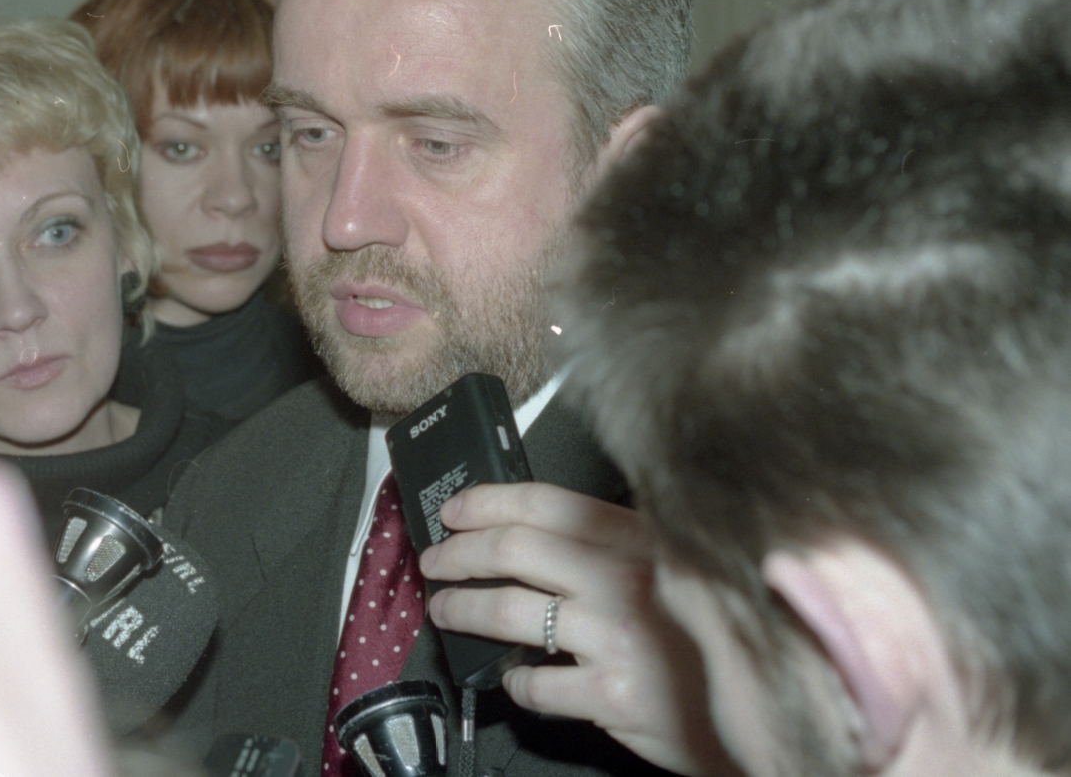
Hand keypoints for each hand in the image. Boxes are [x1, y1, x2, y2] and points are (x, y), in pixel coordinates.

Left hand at [418, 482, 735, 776]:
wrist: (775, 709)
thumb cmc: (716, 640)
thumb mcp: (679, 569)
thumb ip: (619, 547)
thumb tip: (539, 532)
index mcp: (638, 541)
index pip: (544, 503)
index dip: (486, 501)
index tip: (455, 510)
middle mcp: (623, 580)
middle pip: (513, 550)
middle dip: (458, 554)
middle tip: (437, 562)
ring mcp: (617, 637)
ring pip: (508, 613)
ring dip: (462, 610)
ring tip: (447, 612)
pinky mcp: (613, 695)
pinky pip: (535, 683)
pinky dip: (513, 680)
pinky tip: (515, 677)